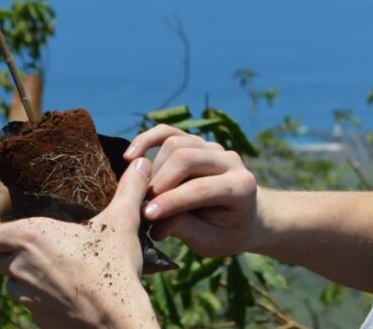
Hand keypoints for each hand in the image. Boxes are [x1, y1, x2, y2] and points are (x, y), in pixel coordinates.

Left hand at [0, 158, 157, 328]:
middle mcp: (20, 267)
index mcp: (31, 237)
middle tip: (40, 245)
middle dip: (13, 253)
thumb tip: (142, 162)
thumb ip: (130, 187)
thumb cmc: (114, 264)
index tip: (18, 227)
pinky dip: (41, 299)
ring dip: (25, 277)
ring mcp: (27, 297)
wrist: (116, 318)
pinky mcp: (37, 319)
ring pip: (12, 284)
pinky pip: (30, 306)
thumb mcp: (123, 220)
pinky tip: (66, 292)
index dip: (0, 230)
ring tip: (53, 269)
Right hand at [124, 124, 258, 257]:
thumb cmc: (225, 233)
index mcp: (241, 186)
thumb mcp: (208, 240)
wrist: (242, 217)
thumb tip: (152, 220)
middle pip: (186, 158)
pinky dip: (147, 140)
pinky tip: (130, 157)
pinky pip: (168, 133)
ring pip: (175, 144)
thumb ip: (183, 227)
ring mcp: (212, 147)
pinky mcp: (195, 141)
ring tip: (142, 195)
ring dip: (153, 170)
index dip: (171, 201)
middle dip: (159, 184)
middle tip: (142, 208)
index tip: (146, 217)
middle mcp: (230, 160)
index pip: (200, 188)